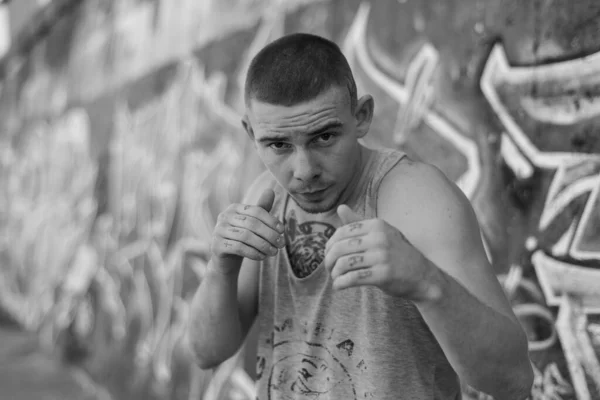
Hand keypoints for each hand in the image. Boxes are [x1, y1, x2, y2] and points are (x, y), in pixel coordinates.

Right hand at [211, 189, 285, 272]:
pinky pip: (239, 248)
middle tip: (281, 244)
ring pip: (246, 236)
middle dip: (270, 234)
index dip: (271, 220)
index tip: (282, 231)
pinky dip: (253, 253)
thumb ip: (262, 208)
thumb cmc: (242, 238)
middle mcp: (224, 216)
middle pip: (252, 224)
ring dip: (263, 245)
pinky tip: (262, 257)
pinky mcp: (216, 246)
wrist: (226, 259)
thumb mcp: (252, 223)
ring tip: (274, 252)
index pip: (256, 211)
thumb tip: (271, 190)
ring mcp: (218, 231)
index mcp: (234, 208)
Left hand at [324, 205, 441, 300]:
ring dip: (334, 273)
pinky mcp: (383, 275)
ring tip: (335, 278)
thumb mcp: (381, 233)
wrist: (423, 276)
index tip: (328, 255)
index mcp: (377, 225)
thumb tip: (340, 207)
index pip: (342, 232)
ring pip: (344, 264)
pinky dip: (341, 283)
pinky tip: (339, 286)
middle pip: (339, 248)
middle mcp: (379, 238)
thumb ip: (359, 222)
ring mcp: (382, 256)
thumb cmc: (398, 253)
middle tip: (329, 269)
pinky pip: (353, 278)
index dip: (329, 245)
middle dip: (329, 260)